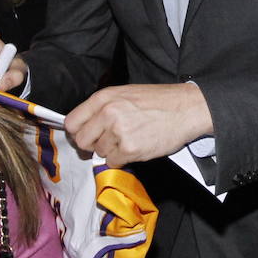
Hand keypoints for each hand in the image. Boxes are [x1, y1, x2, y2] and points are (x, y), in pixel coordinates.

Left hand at [66, 83, 213, 167]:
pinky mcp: (130, 149)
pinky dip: (122, 160)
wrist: (186, 109)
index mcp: (103, 98)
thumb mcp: (125, 94)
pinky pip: (114, 162)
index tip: (85, 136)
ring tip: (129, 140)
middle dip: (93, 145)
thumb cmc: (159, 102)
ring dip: (111, 152)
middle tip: (107, 143)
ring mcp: (118, 132)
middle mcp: (107, 113)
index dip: (77, 132)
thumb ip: (103, 108)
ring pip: (100, 153)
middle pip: (82, 141)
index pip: (72, 122)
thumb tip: (86, 127)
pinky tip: (136, 148)